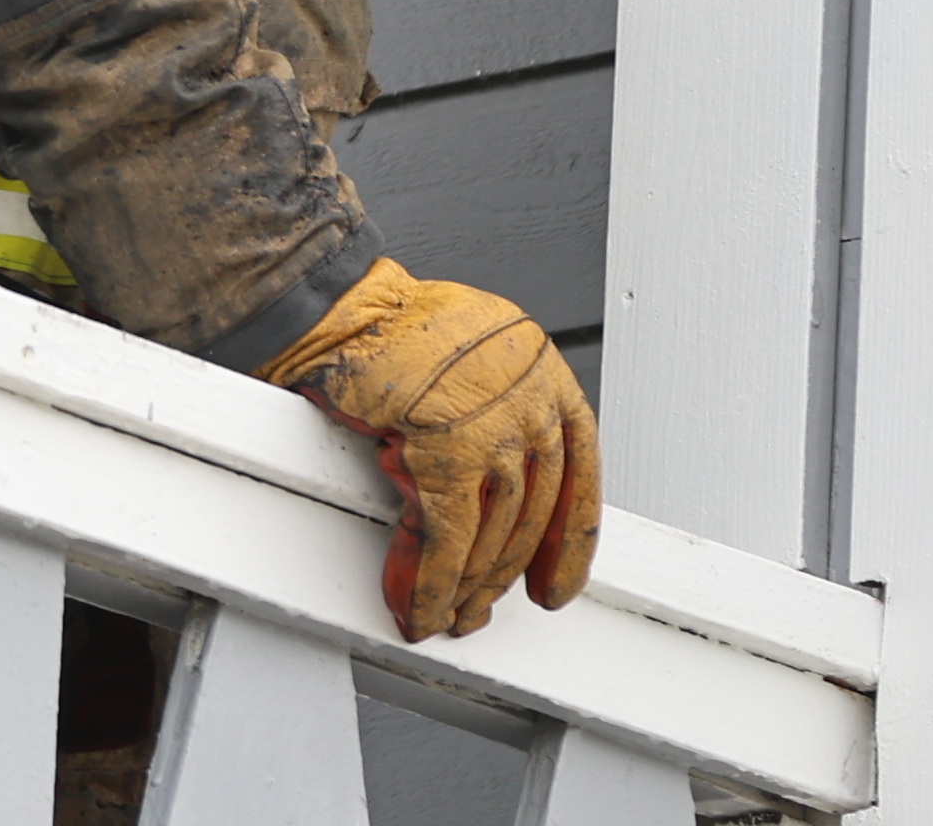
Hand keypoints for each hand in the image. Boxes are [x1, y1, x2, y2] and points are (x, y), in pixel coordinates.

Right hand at [265, 262, 601, 639]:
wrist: (353, 313)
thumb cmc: (405, 329)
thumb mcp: (481, 362)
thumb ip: (506, 415)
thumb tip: (501, 493)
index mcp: (551, 380)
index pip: (579, 483)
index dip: (566, 548)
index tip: (555, 587)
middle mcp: (535, 407)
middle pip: (528, 521)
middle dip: (500, 579)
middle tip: (480, 611)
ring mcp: (496, 435)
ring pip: (489, 539)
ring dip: (465, 591)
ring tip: (448, 618)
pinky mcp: (450, 461)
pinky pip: (448, 543)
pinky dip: (433, 587)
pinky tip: (423, 612)